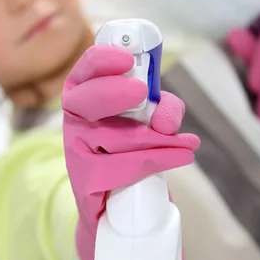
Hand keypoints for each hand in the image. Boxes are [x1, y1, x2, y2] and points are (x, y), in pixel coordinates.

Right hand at [62, 44, 199, 259]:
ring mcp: (75, 152)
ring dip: (157, 139)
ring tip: (185, 143)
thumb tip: (165, 122)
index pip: (85, 71)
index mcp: (85, 94)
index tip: (127, 58)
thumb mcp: (150, 119)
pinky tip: (181, 156)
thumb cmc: (132, 147)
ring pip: (115, 139)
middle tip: (140, 91)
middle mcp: (74, 120)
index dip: (101, 61)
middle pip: (86, 101)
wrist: (119, 200)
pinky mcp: (85, 182)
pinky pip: (121, 169)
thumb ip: (162, 108)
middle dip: (113, 92)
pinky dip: (158, 160)